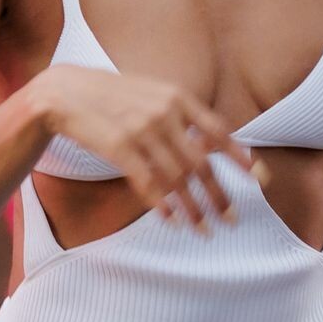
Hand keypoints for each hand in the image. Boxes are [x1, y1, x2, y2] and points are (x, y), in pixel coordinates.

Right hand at [34, 65, 251, 230]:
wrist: (65, 91)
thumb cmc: (112, 95)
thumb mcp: (152, 93)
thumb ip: (180, 114)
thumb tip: (211, 144)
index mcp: (177, 97)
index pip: (218, 130)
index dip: (238, 156)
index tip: (257, 179)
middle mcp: (164, 113)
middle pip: (200, 163)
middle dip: (219, 195)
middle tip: (232, 219)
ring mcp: (142, 130)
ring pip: (176, 179)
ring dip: (193, 209)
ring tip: (204, 230)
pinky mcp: (119, 146)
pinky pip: (147, 182)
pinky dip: (162, 204)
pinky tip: (172, 220)